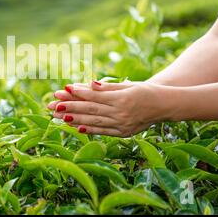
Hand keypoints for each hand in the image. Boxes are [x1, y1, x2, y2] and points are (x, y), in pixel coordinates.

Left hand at [47, 81, 172, 136]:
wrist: (164, 106)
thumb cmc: (145, 91)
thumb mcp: (128, 85)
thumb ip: (107, 87)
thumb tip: (89, 83)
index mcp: (121, 98)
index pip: (94, 96)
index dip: (77, 93)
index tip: (62, 90)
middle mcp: (121, 113)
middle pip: (90, 110)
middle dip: (70, 108)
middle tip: (53, 106)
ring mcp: (122, 124)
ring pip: (94, 122)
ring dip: (75, 120)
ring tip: (59, 118)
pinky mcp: (124, 133)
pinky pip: (103, 131)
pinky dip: (89, 130)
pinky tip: (76, 128)